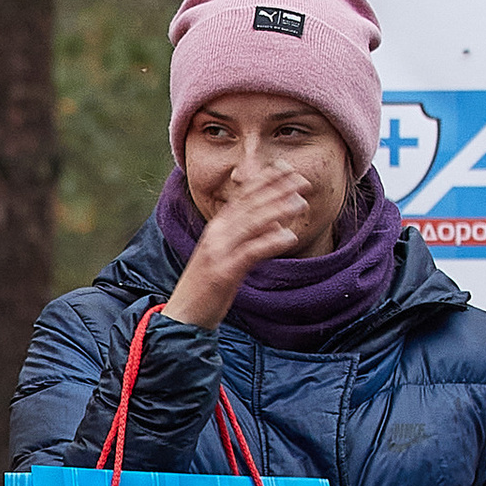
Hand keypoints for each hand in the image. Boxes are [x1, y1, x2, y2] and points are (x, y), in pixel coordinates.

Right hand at [166, 165, 324, 330]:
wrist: (183, 315)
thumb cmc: (206, 287)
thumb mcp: (225, 255)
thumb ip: (246, 237)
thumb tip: (274, 221)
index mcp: (216, 228)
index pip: (242, 197)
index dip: (265, 180)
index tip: (287, 169)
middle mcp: (215, 235)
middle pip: (249, 205)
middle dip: (277, 190)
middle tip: (303, 180)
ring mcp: (218, 252)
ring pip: (251, 224)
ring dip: (278, 211)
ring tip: (301, 204)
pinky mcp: (223, 272)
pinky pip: (250, 252)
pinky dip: (270, 242)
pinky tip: (289, 237)